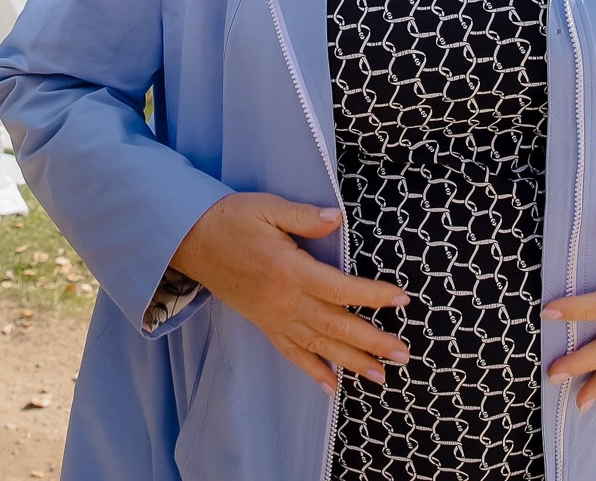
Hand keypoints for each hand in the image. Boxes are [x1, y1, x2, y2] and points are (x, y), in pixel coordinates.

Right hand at [170, 193, 410, 391]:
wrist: (191, 241)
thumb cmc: (231, 220)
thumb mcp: (266, 207)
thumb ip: (303, 216)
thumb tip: (336, 217)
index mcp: (289, 270)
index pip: (340, 288)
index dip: (373, 295)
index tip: (402, 299)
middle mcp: (284, 301)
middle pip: (336, 326)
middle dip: (372, 341)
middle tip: (404, 354)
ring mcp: (274, 317)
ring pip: (319, 345)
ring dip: (352, 362)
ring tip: (381, 376)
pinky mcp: (264, 324)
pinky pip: (291, 353)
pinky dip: (313, 371)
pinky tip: (332, 387)